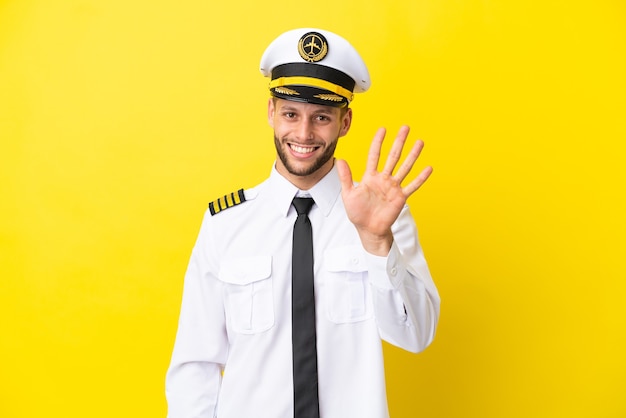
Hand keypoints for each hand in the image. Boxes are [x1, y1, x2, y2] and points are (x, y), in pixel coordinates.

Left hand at [336, 126, 431, 255]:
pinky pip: (412, 186)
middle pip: (393, 156)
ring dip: (412, 155)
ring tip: (420, 142)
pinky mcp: (400, 197)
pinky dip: (420, 178)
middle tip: (405, 127)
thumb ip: (345, 177)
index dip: (378, 142)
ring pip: (405, 167)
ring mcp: (393, 187)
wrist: (368, 230)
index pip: (374, 155)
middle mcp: (383, 179)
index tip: (383, 129)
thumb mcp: (348, 194)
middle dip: (399, 142)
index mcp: (370, 176)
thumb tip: (340, 160)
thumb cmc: (357, 213)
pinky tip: (428, 168)